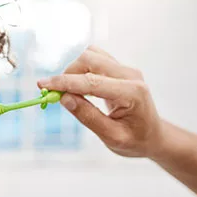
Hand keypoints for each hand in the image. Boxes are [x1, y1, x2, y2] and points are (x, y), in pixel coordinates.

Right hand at [37, 46, 165, 158]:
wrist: (153, 136)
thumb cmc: (135, 140)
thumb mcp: (111, 137)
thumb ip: (88, 117)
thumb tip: (64, 98)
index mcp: (132, 93)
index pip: (91, 82)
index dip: (63, 83)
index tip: (42, 85)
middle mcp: (130, 75)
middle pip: (89, 59)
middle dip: (67, 75)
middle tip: (56, 95)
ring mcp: (126, 69)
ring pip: (90, 55)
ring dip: (74, 71)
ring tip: (71, 93)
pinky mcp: (120, 69)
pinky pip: (95, 59)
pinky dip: (81, 70)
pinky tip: (80, 87)